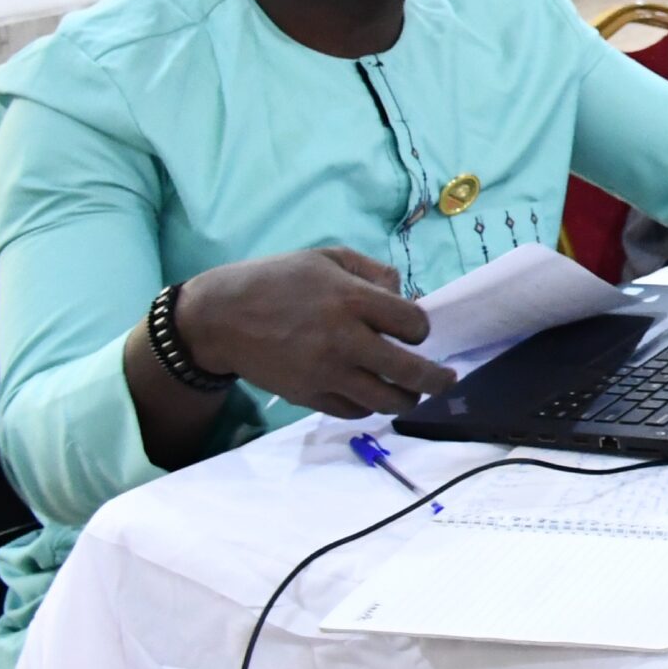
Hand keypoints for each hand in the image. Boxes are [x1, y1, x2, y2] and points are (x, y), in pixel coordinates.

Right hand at [173, 248, 450, 418]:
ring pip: (385, 400)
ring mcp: (326, 373)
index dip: (421, 329)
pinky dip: (369, 406)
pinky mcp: (308, 396)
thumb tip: (406, 295)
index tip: (415, 330)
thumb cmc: (277, 281)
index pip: (413, 324)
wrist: (219, 318)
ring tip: (415, 395)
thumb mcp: (328, 258)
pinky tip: (373, 395)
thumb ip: (373, 273)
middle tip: (447, 380)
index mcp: (351, 300)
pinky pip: (353, 411)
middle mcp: (343, 340)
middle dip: (437, 379)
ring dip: (408, 399)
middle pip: (409, 371)